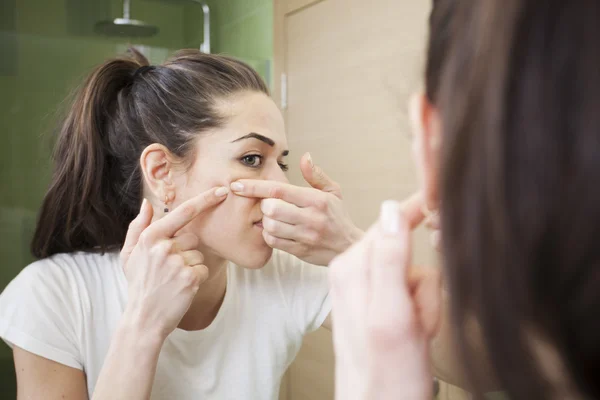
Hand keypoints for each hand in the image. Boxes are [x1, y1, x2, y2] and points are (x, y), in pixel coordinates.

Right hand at [119, 187, 228, 339]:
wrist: (143, 318)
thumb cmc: (139, 284)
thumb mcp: (129, 254)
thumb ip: (138, 226)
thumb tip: (148, 203)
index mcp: (150, 236)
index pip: (183, 212)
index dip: (205, 199)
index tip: (222, 191)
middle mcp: (164, 247)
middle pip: (193, 238)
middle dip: (186, 251)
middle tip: (169, 269)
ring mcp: (177, 262)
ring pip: (199, 255)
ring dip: (191, 266)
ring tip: (173, 279)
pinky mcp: (190, 278)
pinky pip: (204, 269)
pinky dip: (197, 278)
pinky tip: (182, 287)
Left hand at [231, 153, 361, 265]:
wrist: (350, 248)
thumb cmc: (338, 217)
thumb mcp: (333, 193)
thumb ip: (316, 175)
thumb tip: (304, 157)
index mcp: (317, 200)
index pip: (279, 190)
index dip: (254, 186)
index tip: (237, 184)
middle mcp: (311, 217)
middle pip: (272, 208)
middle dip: (263, 206)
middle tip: (269, 206)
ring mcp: (305, 236)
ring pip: (271, 226)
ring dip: (265, 221)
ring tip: (273, 218)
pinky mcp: (301, 251)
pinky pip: (274, 242)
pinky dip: (269, 235)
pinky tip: (275, 231)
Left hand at [329, 194, 441, 399]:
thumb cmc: (386, 376)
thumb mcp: (392, 314)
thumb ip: (388, 260)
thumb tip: (390, 210)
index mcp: (351, 268)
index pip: (389, 222)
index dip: (418, 215)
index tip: (438, 201)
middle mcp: (354, 275)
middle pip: (405, 250)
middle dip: (423, 282)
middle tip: (420, 316)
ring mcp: (366, 291)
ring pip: (414, 273)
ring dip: (425, 302)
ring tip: (417, 331)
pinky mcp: (379, 306)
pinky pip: (413, 293)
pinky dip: (422, 312)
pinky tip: (416, 334)